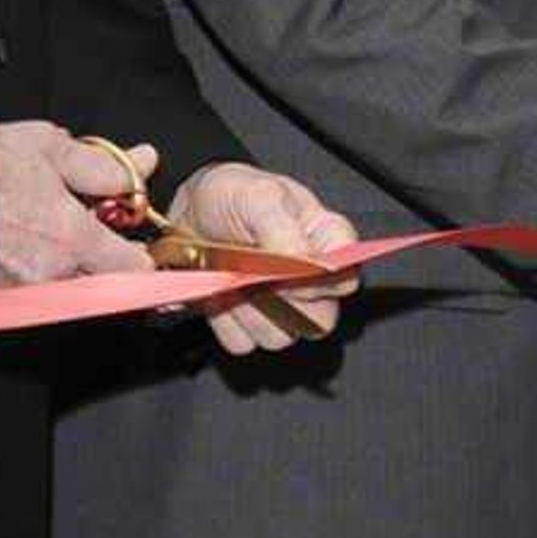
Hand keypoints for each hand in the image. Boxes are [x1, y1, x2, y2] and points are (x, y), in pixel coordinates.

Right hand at [0, 122, 154, 289]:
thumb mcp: (51, 149)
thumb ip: (105, 166)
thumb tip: (144, 164)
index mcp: (72, 239)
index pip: (135, 268)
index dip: (140, 253)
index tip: (133, 239)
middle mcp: (49, 274)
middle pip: (104, 285)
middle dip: (106, 261)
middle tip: (92, 231)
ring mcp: (19, 290)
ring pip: (68, 290)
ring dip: (71, 266)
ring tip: (48, 230)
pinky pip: (33, 292)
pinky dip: (37, 271)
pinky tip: (23, 242)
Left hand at [169, 164, 360, 354]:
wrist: (189, 213)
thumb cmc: (231, 195)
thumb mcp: (258, 196)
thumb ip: (284, 229)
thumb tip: (305, 264)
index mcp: (327, 243)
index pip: (346, 280)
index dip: (317, 281)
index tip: (283, 267)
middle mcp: (311, 282)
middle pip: (320, 320)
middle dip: (279, 301)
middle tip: (250, 272)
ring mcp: (282, 308)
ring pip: (280, 337)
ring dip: (247, 311)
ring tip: (228, 276)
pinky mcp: (248, 325)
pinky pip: (242, 342)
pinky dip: (223, 320)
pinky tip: (216, 292)